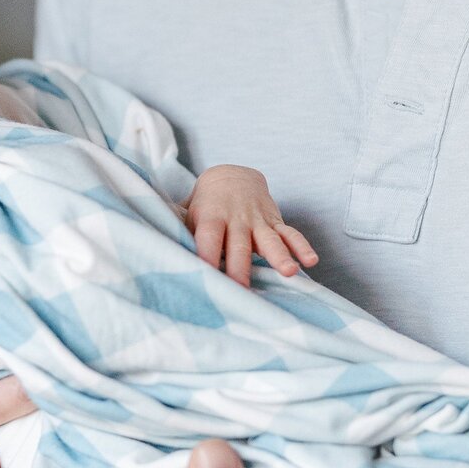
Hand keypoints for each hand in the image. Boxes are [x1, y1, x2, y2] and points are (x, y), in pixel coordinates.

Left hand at [186, 165, 318, 286]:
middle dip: (241, 268)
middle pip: (239, 245)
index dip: (207, 255)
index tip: (206, 278)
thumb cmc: (204, 205)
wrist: (232, 175)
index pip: (209, 237)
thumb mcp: (188, 212)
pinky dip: (302, 246)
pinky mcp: (275, 222)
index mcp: (211, 216)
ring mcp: (258, 220)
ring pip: (270, 239)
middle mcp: (236, 218)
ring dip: (280, 256)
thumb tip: (157, 248)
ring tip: (289, 272)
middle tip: (242, 292)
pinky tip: (311, 261)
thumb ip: (179, 230)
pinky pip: (291, 234)